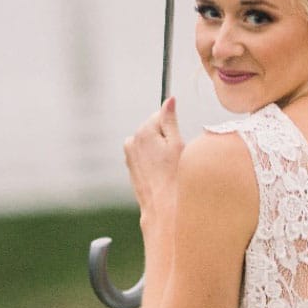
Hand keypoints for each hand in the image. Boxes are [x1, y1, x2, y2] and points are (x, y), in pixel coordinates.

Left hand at [124, 97, 183, 217]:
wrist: (162, 208)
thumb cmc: (173, 178)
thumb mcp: (177, 144)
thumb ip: (170, 119)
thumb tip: (169, 99)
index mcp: (143, 132)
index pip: (162, 116)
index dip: (173, 128)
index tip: (178, 143)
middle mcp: (132, 141)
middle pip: (155, 129)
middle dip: (166, 139)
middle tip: (175, 158)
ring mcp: (129, 155)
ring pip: (151, 144)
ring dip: (160, 151)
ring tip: (168, 168)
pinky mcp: (131, 167)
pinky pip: (146, 157)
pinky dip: (154, 162)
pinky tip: (161, 174)